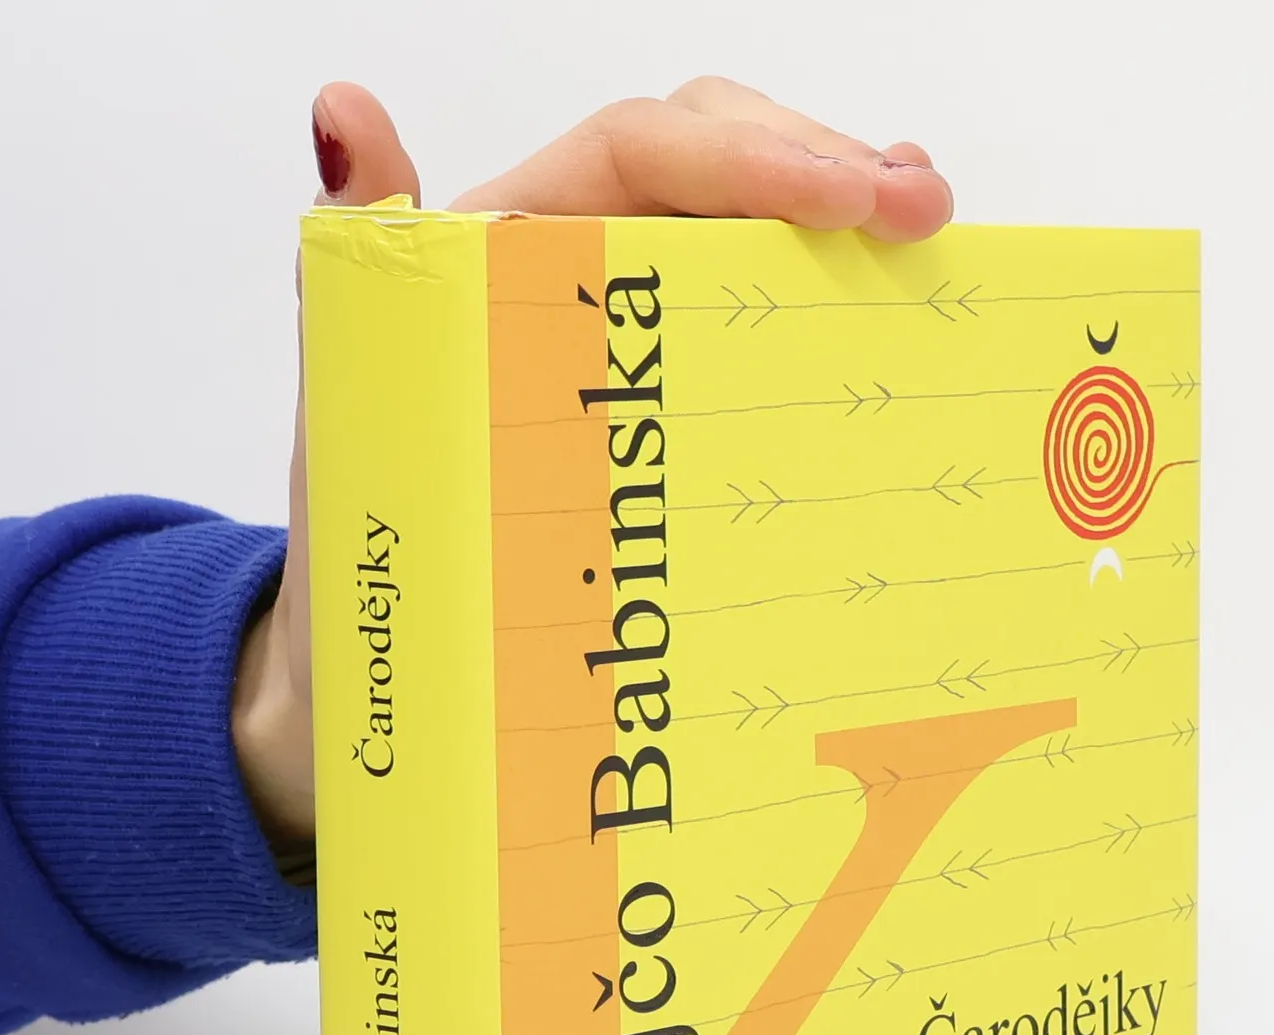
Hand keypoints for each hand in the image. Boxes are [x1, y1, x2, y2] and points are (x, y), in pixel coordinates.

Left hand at [232, 79, 954, 848]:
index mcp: (506, 254)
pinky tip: (899, 310)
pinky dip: (838, 314)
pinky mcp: (680, 425)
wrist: (384, 684)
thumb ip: (362, 258)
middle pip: (717, 171)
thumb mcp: (358, 406)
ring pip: (755, 246)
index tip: (848, 203)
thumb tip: (344, 111)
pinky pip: (764, 346)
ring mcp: (639, 355)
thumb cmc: (366, 553)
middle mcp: (581, 284)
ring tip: (929, 239)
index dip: (750, 157)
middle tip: (918, 215)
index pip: (639, 154)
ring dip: (850, 224)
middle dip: (823, 168)